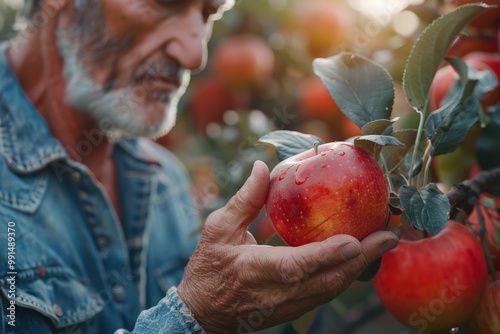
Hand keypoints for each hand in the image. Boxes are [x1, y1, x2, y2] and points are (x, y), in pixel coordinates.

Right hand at [177, 160, 399, 332]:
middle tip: (389, 236)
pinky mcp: (293, 310)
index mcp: (256, 270)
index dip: (327, 255)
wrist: (202, 314)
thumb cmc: (208, 268)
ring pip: (332, 290)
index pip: (297, 265)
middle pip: (328, 281)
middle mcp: (277, 293)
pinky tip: (359, 259)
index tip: (355, 240)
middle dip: (362, 260)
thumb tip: (262, 167)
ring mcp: (288, 306)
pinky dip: (345, 276)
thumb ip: (245, 200)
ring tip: (383, 245)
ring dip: (360, 268)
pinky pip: (325, 293)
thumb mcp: (218, 229)